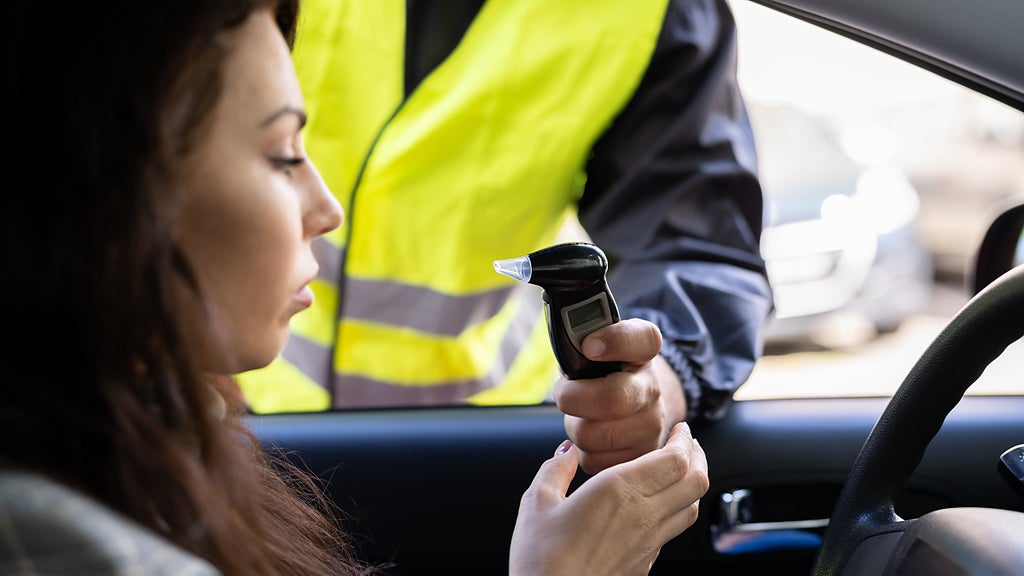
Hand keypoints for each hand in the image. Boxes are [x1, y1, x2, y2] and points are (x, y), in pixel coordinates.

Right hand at [509, 422, 708, 575]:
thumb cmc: (541, 559)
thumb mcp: (537, 503)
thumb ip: (555, 469)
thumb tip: (565, 452)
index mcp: (619, 490)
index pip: (675, 459)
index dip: (684, 440)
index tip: (681, 429)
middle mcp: (642, 515)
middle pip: (695, 481)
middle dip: (698, 457)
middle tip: (688, 444)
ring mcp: (648, 543)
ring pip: (691, 508)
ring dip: (692, 484)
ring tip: (681, 472)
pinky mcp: (645, 564)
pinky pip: (673, 531)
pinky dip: (676, 510)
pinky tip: (657, 506)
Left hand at [554, 318, 687, 473]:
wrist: (638, 405)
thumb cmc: (606, 372)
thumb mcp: (599, 345)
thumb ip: (580, 336)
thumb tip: (561, 343)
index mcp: (643, 352)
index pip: (643, 339)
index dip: (615, 341)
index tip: (590, 345)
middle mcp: (653, 389)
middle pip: (611, 399)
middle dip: (572, 398)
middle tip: (564, 394)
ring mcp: (652, 427)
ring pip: (592, 435)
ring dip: (574, 426)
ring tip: (581, 415)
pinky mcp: (640, 458)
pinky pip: (593, 460)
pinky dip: (582, 450)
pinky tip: (592, 436)